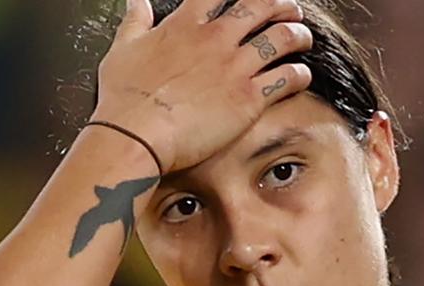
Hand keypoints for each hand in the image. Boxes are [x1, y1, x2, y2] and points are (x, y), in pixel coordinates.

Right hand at [91, 0, 312, 172]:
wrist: (136, 134)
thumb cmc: (123, 100)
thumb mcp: (121, 51)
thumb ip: (135, 23)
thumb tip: (136, 2)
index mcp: (185, 26)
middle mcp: (215, 39)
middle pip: (260, 6)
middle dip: (280, 5)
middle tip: (289, 12)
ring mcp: (235, 67)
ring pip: (282, 38)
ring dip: (297, 35)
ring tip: (302, 39)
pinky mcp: (248, 98)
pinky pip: (287, 78)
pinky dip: (299, 74)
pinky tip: (301, 76)